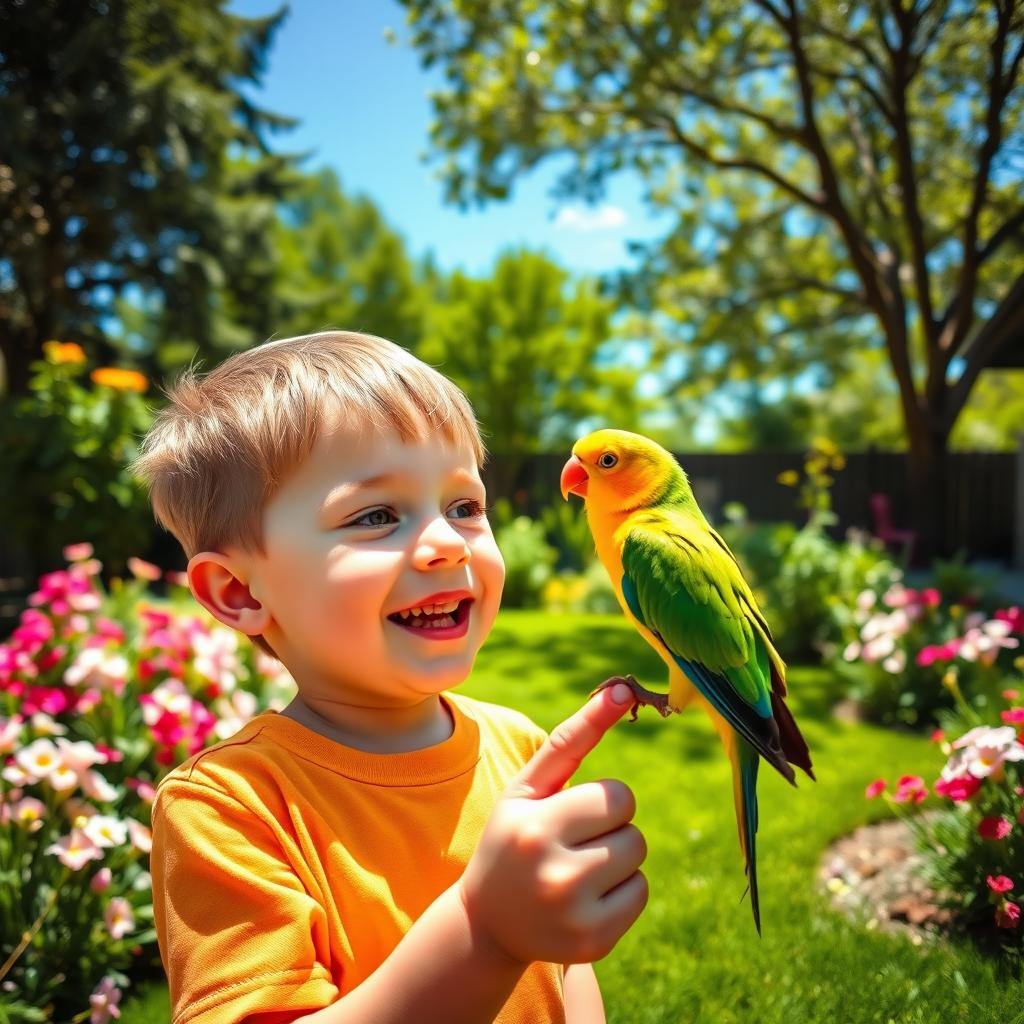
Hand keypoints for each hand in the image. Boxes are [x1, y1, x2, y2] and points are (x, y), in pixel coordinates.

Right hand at [457, 682, 647, 965]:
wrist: (487, 922)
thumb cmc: (514, 836)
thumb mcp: (530, 786)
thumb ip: (575, 735)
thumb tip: (623, 686)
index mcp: (536, 827)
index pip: (619, 797)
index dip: (602, 801)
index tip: (572, 814)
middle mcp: (555, 874)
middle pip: (633, 831)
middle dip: (611, 829)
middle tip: (572, 843)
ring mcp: (574, 915)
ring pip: (638, 862)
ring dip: (619, 858)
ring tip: (578, 868)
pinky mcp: (592, 943)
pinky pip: (640, 896)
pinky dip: (622, 891)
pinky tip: (586, 898)